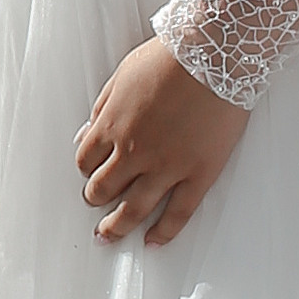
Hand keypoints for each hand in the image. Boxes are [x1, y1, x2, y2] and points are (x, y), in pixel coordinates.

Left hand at [74, 35, 247, 246]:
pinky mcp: (198, 174)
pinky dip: (163, 233)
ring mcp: (166, 166)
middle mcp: (134, 151)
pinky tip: (153, 243)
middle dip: (95, 199)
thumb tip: (86, 134)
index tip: (89, 174)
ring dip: (117, 226)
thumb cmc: (169, 58)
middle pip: (104, 188)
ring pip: (134, 209)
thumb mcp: (123, 74)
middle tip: (95, 205)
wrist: (212, 55)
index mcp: (112, 124)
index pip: (86, 159)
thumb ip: (102, 107)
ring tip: (109, 235)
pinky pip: (177, 213)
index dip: (85, 170)